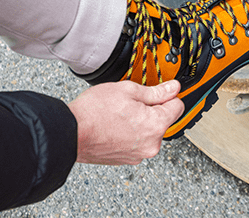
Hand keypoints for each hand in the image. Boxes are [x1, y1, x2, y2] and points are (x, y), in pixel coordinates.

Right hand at [68, 80, 183, 164]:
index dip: (169, 95)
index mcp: (156, 125)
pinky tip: (116, 125)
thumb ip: (156, 91)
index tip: (160, 91)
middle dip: (152, 109)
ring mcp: (139, 155)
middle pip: (163, 120)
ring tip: (120, 114)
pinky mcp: (127, 160)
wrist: (70, 133)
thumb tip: (173, 88)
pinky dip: (131, 134)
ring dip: (141, 122)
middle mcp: (151, 144)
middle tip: (131, 101)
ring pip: (149, 132)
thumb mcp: (129, 90)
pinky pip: (137, 142)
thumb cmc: (94, 112)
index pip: (178, 106)